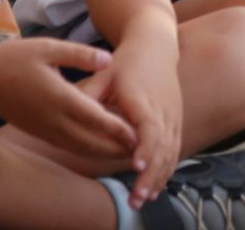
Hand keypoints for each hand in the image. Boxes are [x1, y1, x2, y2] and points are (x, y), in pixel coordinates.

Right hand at [0, 38, 136, 159]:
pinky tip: (96, 147)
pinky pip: (65, 146)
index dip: (118, 129)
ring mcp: (43, 129)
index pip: (95, 118)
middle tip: (139, 151)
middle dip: (115, 148)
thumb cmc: (15, 57)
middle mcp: (52, 119)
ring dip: (101, 153)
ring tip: (123, 153)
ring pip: (78, 148)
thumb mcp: (49, 47)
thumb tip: (109, 60)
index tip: (137, 134)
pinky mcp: (37, 132)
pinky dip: (84, 150)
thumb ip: (81, 55)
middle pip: (90, 141)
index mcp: (59, 97)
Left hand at [88, 28, 182, 207]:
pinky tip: (155, 186)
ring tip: (143, 198)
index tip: (136, 165)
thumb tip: (68, 112)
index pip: (150, 127)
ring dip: (159, 177)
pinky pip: (175, 149)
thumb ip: (89, 94)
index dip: (145, 147)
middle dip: (151, 175)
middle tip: (136, 198)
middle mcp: (163, 109)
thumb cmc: (126, 62)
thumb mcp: (105, 72)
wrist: (156, 46)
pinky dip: (166, 169)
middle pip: (163, 147)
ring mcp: (173, 116)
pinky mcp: (176, 120)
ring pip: (171, 152)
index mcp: (144, 98)